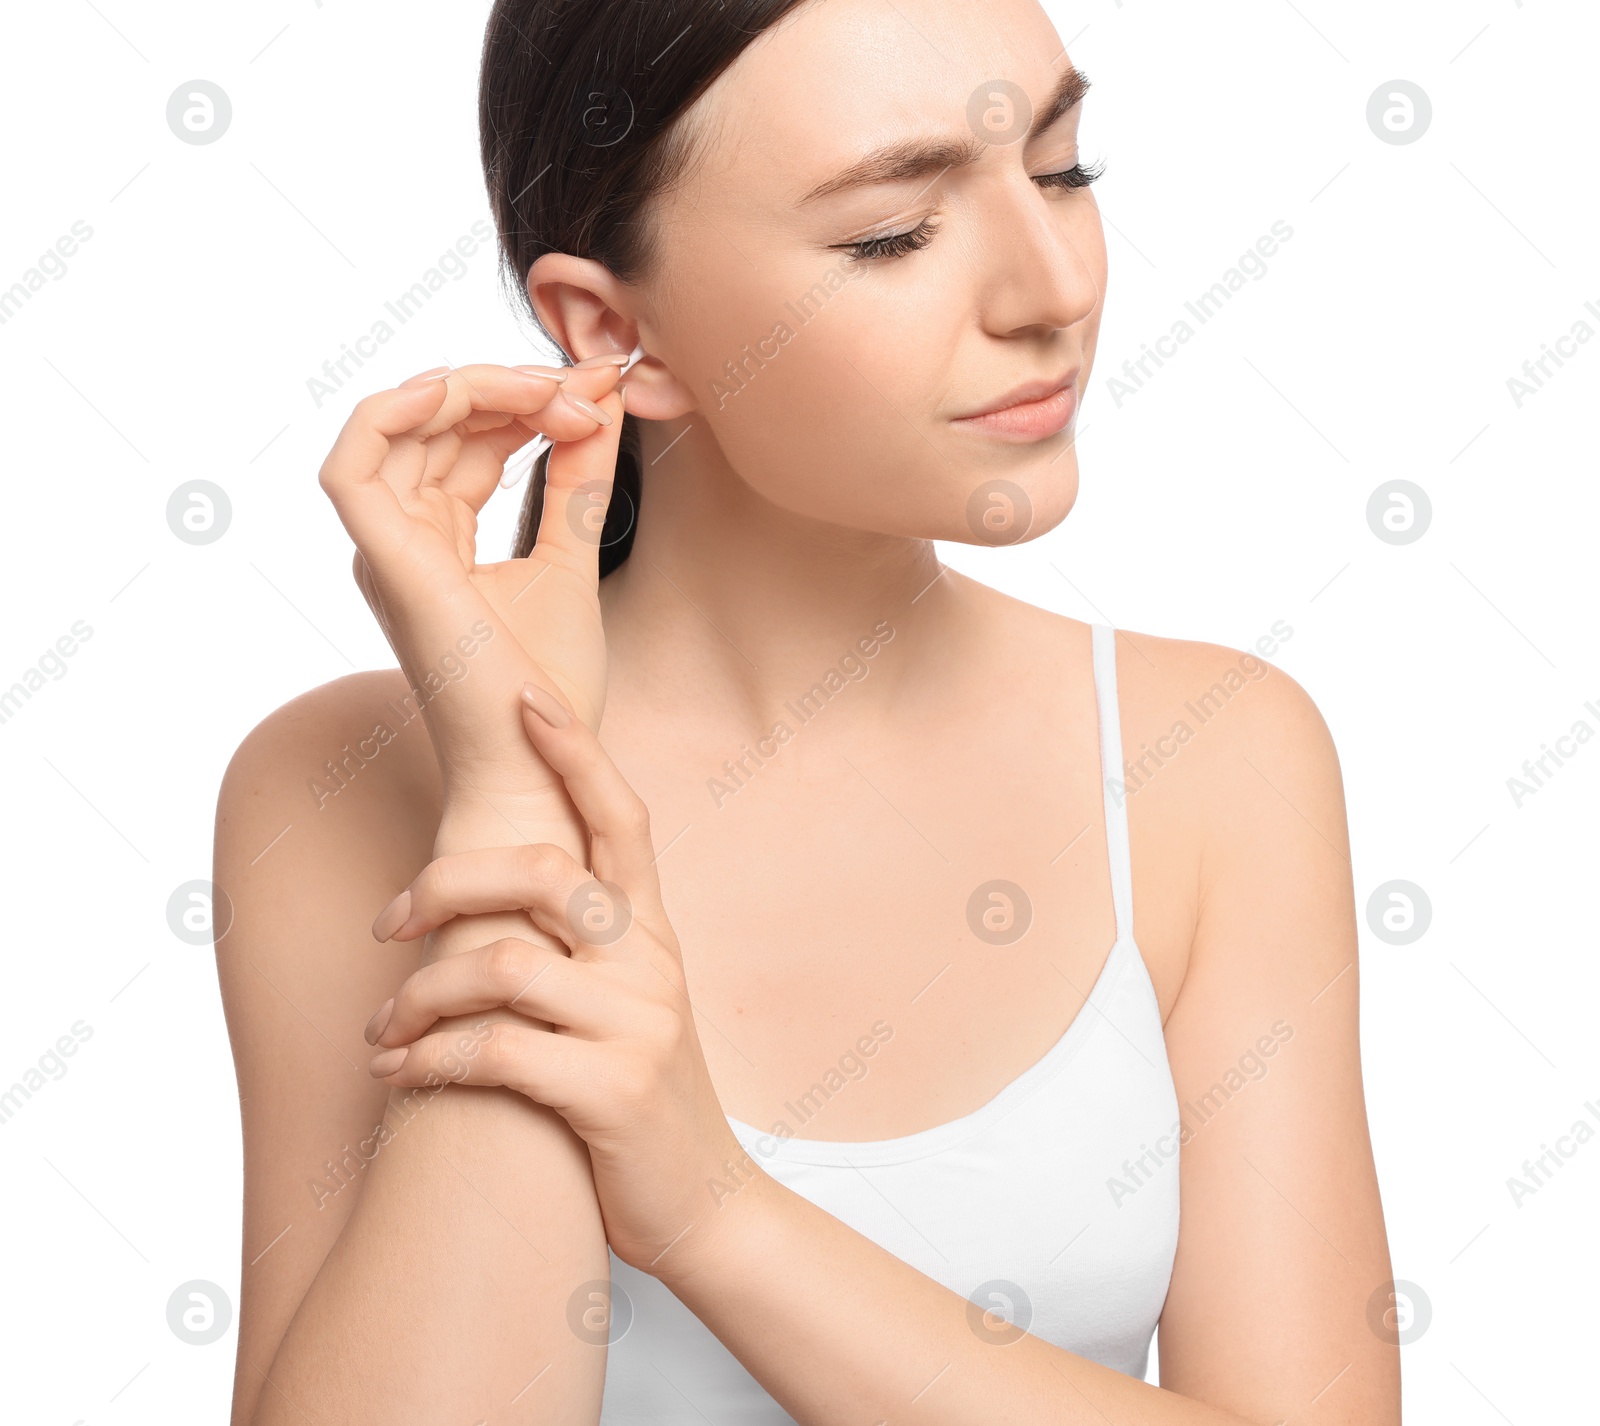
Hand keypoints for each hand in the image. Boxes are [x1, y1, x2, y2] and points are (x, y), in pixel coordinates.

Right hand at [317, 356, 630, 813]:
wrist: (542, 761)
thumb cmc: (549, 686)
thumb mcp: (573, 555)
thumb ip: (580, 476)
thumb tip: (600, 400)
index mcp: (435, 542)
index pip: (465, 439)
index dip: (525, 399)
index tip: (596, 392)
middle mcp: (400, 540)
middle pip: (433, 422)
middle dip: (512, 387)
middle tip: (587, 390)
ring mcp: (386, 550)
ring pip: (399, 424)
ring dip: (477, 388)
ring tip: (555, 396)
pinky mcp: (385, 561)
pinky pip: (354, 462)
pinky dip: (396, 411)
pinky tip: (462, 389)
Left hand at [360, 682, 755, 1276]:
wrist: (706, 1205)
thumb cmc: (640, 1097)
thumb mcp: (628, 1005)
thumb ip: (584, 948)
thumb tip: (495, 895)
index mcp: (654, 932)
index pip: (622, 817)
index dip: (575, 752)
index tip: (523, 697)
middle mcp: (652, 962)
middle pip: (542, 873)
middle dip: (446, 882)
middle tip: (391, 922)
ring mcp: (638, 1024)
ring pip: (501, 964)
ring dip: (418, 997)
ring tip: (382, 1033)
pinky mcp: (612, 1091)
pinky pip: (495, 1053)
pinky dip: (429, 1062)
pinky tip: (399, 1078)